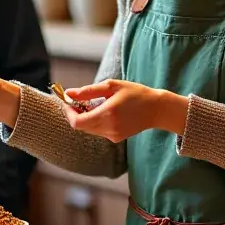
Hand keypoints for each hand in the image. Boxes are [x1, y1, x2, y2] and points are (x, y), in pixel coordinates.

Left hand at [62, 80, 185, 141]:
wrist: (157, 110)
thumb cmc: (135, 93)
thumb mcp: (112, 86)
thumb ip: (88, 91)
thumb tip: (68, 93)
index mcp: (107, 114)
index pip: (77, 122)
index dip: (68, 113)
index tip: (68, 101)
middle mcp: (109, 128)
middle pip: (81, 126)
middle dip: (75, 114)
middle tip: (79, 100)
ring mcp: (113, 135)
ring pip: (89, 129)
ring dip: (86, 117)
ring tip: (95, 103)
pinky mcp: (116, 138)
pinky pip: (98, 131)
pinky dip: (96, 121)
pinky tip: (105, 111)